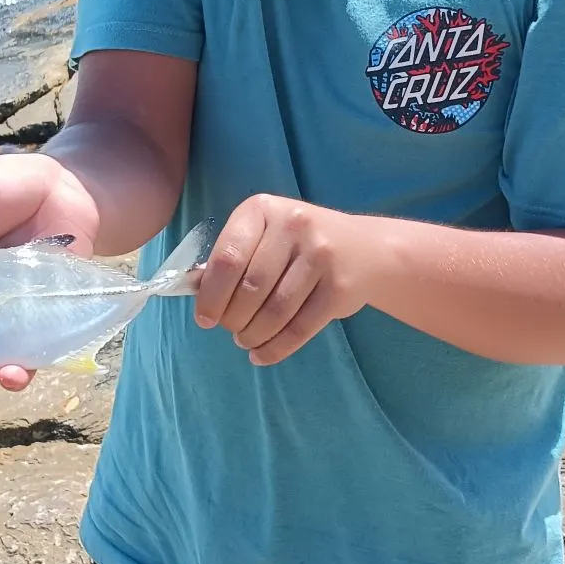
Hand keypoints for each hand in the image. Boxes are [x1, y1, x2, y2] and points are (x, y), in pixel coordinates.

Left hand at [194, 195, 371, 365]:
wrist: (365, 248)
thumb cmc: (298, 243)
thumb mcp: (266, 234)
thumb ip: (235, 256)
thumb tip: (199, 294)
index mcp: (263, 208)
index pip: (227, 258)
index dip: (211, 295)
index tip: (204, 318)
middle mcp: (293, 225)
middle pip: (250, 288)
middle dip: (233, 319)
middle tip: (230, 329)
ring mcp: (320, 254)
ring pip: (274, 311)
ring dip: (252, 335)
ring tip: (245, 341)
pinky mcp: (339, 286)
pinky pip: (300, 328)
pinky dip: (276, 348)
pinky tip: (262, 354)